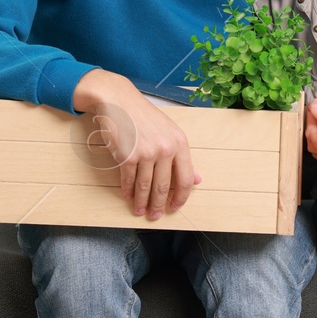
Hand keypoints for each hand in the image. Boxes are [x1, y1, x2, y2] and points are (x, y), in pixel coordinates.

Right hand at [74, 70, 200, 219]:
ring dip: (142, 202)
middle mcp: (165, 149)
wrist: (120, 101)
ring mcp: (146, 152)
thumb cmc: (145, 117)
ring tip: (140, 210)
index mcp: (180, 143)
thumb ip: (182, 157)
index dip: (181, 197)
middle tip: (155, 215)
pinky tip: (128, 197)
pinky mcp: (127, 155)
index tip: (175, 207)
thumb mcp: (170, 132)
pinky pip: (129, 180)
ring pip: (145, 186)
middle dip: (159, 204)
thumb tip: (196, 179)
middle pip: (164, 186)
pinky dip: (128, 191)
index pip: (185, 179)